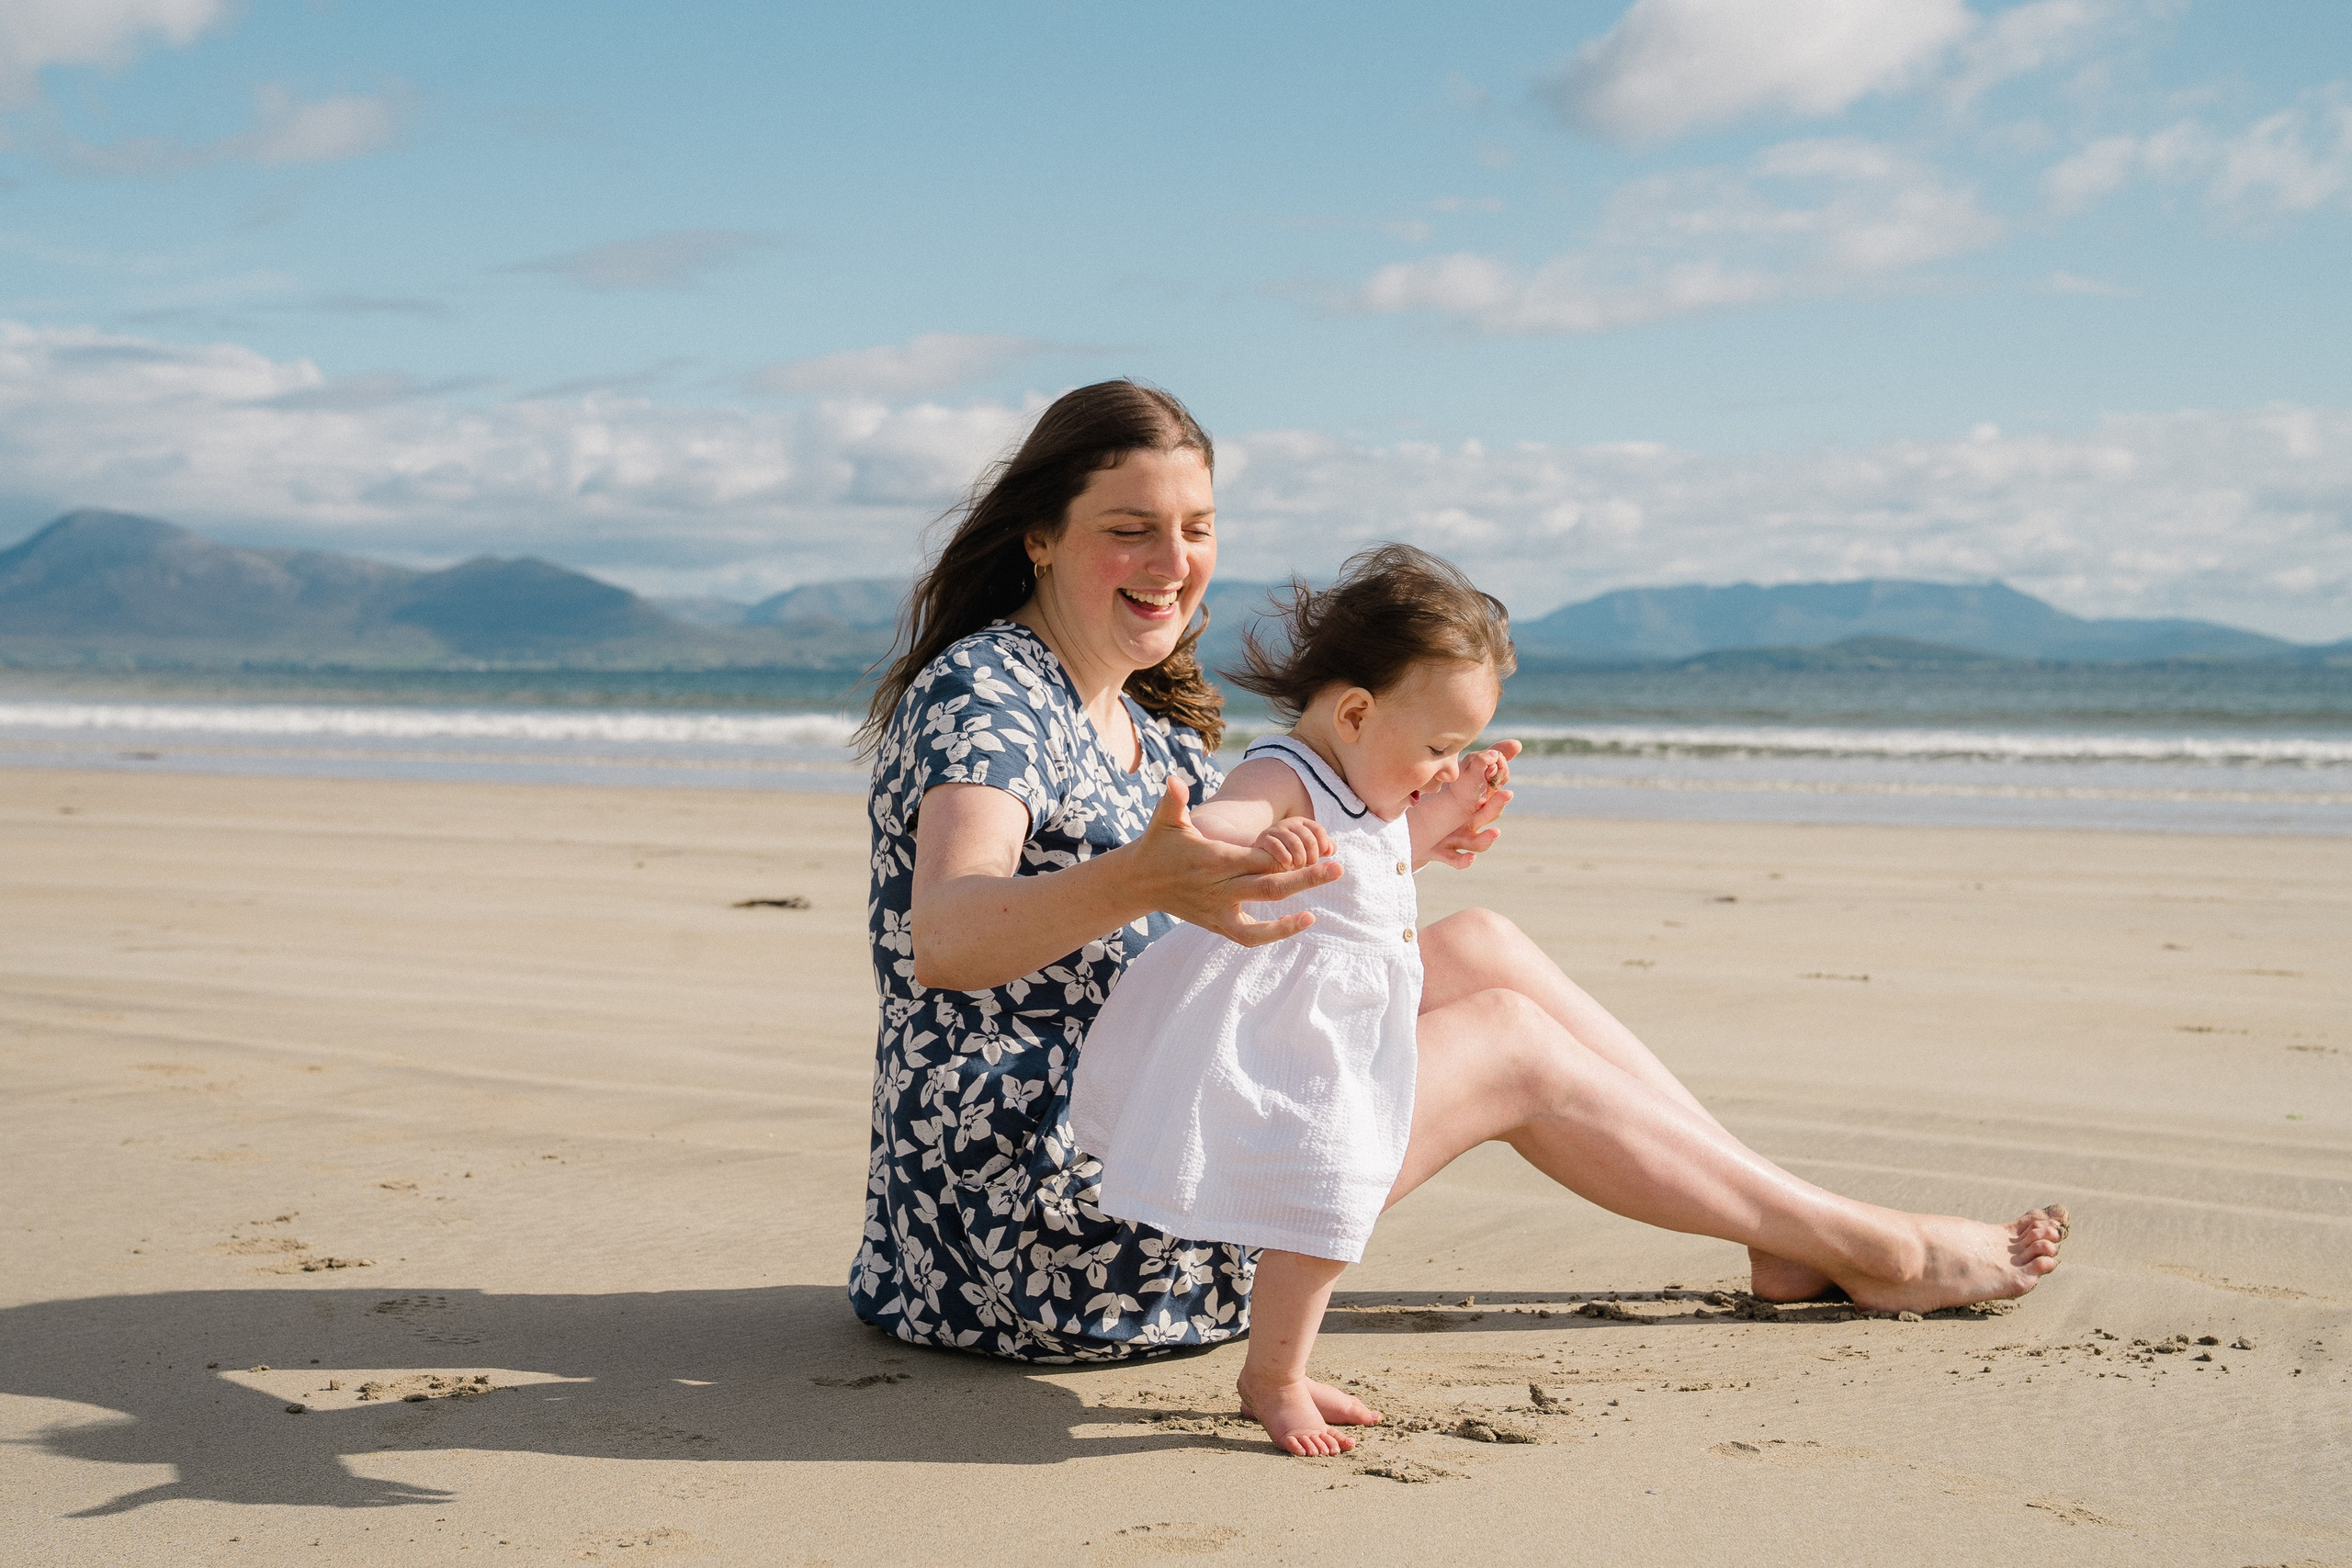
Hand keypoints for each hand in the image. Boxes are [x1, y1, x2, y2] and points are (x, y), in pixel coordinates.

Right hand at [1133, 778, 1340, 944]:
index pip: (1257, 859)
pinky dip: (1273, 934)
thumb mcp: (1165, 820)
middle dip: (1305, 879)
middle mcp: (1219, 889)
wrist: (1139, 882)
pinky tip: (1301, 922)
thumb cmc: (1159, 845)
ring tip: (1316, 913)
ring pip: (1258, 922)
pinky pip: (1249, 937)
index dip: (1285, 855)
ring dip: (1289, 921)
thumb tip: (1175, 780)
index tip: (1313, 848)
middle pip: (1268, 888)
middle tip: (1338, 869)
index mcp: (1214, 860)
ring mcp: (1218, 911)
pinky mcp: (1218, 925)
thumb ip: (1174, 801)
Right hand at [1251, 815, 1333, 871]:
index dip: (1323, 845)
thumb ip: (1323, 848)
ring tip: (1297, 868)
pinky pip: (1278, 847)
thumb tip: (1331, 850)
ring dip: (1300, 859)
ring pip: (1295, 843)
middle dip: (1312, 856)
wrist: (1262, 855)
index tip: (1322, 857)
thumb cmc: (1290, 853)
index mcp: (1302, 823)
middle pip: (1308, 838)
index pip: (1318, 830)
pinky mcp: (1264, 839)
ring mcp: (1276, 830)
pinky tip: (1287, 866)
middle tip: (1308, 866)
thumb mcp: (1308, 849)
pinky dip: (1286, 859)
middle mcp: (1289, 823)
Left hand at [1424, 739, 1518, 869]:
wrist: (1415, 834)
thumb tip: (1517, 744)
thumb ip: (1483, 762)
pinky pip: (1455, 860)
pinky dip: (1463, 861)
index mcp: (1475, 805)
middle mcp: (1470, 824)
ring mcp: (1458, 840)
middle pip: (1487, 816)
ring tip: (1494, 833)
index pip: (1493, 796)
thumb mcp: (1459, 782)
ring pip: (1477, 842)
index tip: (1500, 770)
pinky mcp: (1443, 853)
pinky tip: (1469, 859)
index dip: (1498, 786)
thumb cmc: (1442, 806)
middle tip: (1506, 794)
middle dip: (1496, 806)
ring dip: (1486, 839)